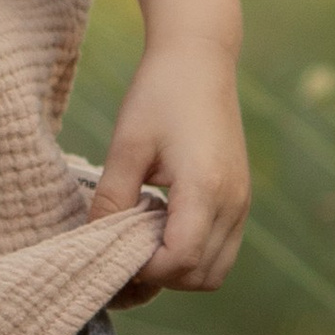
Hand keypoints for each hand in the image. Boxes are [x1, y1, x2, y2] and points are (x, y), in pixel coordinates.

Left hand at [89, 38, 249, 299]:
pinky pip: (222, 248)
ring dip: (179, 269)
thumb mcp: (127, 143)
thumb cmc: (160, 93)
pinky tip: (161, 224)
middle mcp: (233, 203)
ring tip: (141, 238)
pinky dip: (193, 252)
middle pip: (201, 277)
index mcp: (205, 189)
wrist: (199, 57)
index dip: (145, 271)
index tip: (112, 253)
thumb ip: (112, 197)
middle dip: (161, 276)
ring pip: (215, 270)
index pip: (180, 262)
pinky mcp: (240, 198)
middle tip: (122, 251)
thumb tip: (93, 241)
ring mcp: (242, 203)